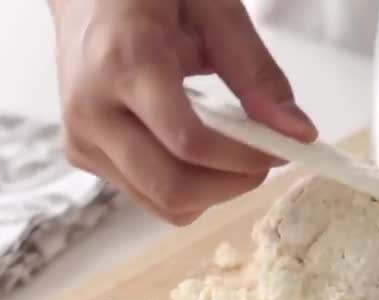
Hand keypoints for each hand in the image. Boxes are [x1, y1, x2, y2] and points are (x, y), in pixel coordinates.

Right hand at [48, 0, 317, 225]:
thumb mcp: (213, 11)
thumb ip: (256, 72)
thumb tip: (298, 132)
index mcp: (125, 63)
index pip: (190, 142)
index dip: (244, 158)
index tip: (281, 149)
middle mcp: (92, 109)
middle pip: (173, 188)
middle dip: (232, 185)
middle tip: (263, 159)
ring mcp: (81, 137)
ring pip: (162, 202)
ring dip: (212, 192)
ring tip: (231, 151)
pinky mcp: (81, 154)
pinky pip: (147, 195)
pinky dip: (185, 187)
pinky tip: (196, 150)